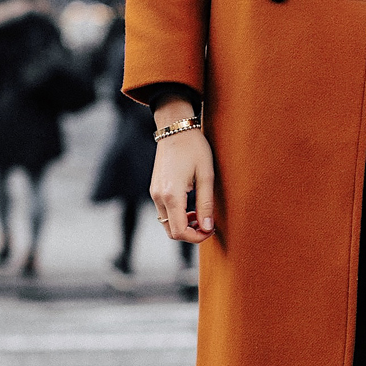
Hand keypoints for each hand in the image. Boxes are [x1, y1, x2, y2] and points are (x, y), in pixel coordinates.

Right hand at [151, 105, 215, 243]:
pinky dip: (177, 216)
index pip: (179, 232)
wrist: (175, 128)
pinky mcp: (154, 189)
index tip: (211, 230)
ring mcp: (154, 193)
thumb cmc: (194, 148)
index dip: (196, 237)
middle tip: (208, 224)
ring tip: (200, 213)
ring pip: (167, 223)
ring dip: (184, 225)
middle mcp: (158, 197)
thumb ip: (206, 204)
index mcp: (171, 195)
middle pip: (171, 231)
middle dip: (190, 233)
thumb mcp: (206, 176)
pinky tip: (190, 206)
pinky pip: (164, 212)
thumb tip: (207, 228)